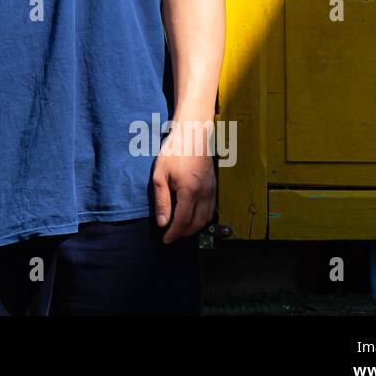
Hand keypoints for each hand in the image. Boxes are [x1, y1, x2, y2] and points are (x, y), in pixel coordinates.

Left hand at [151, 119, 216, 243]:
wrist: (193, 135)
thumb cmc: (173, 152)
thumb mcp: (160, 175)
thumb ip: (162, 201)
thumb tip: (162, 223)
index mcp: (189, 191)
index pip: (182, 221)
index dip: (173, 234)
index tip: (165, 240)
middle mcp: (204, 194)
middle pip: (196, 224)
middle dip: (183, 233)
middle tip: (171, 236)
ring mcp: (212, 191)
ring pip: (206, 219)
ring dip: (193, 228)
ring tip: (180, 229)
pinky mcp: (214, 187)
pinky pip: (211, 210)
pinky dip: (201, 219)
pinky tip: (192, 217)